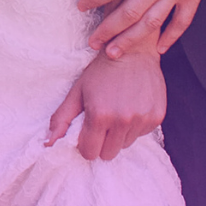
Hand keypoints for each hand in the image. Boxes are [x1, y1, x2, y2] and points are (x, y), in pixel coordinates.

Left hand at [45, 45, 165, 160]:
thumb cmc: (100, 71)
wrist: (132, 51)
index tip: (87, 132)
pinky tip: (131, 106)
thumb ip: (61, 119)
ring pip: (125, 144)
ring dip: (119, 134)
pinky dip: (134, 126)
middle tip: (102, 122)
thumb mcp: (77, 91)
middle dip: (102, 142)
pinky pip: (141, 134)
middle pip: (109, 153)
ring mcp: (142, 119)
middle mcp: (122, 120)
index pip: (90, 152)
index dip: (86, 145)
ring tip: (117, 111)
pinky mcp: (157, 117)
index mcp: (99, 115)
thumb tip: (48, 143)